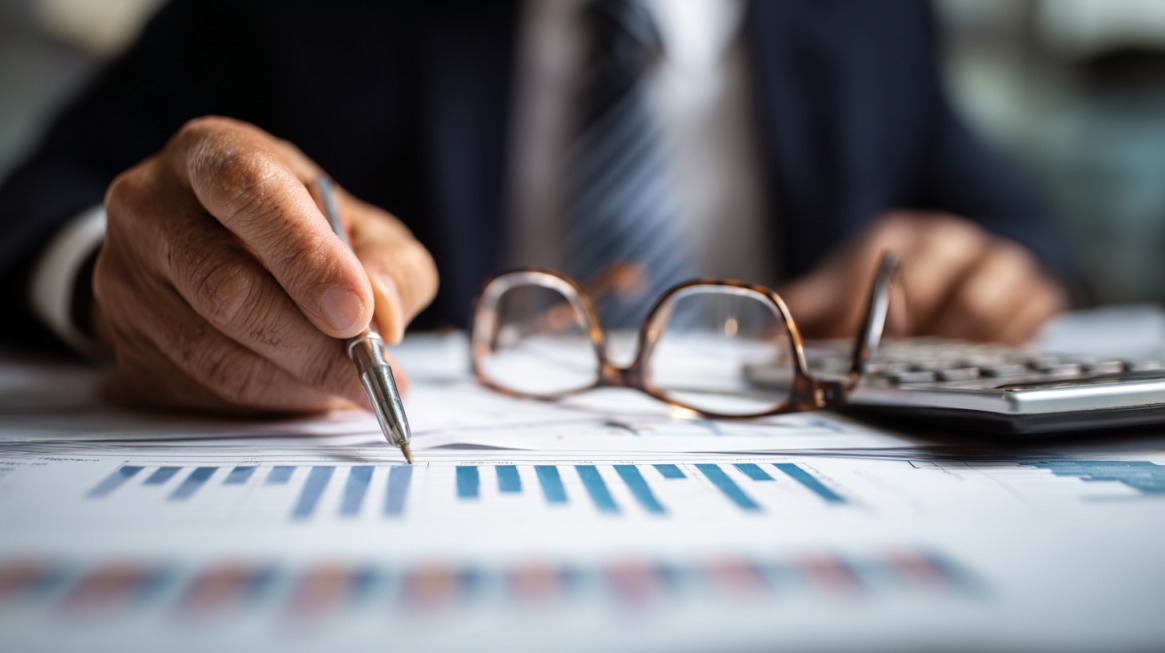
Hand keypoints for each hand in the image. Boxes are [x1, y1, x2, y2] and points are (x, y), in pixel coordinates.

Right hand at [92, 116, 437, 411]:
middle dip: (312, 343)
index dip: (305, 256)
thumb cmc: (298, 231)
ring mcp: (124, 277)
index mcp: (209, 153)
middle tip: (371, 369)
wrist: (213, 249)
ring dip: (296, 382)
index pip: (246, 191)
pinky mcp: (122, 343)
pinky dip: (267, 402)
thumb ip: (392, 264)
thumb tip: (382, 311)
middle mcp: (149, 207)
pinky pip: (200, 390)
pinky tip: (303, 387)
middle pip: (225, 287)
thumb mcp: (362, 227)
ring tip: (350, 382)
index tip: (356, 312)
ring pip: (213, 352)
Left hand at [779, 211, 1066, 344]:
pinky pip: (1027, 324)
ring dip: (953, 347)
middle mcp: (952, 239)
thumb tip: (762, 342)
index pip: (878, 269)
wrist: (964, 268)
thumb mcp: (842, 287)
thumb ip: (803, 310)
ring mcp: (999, 261)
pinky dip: (1000, 348)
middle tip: (892, 364)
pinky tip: (974, 361)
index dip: (861, 313)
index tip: (852, 347)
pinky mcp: (1038, 289)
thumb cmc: (892, 285)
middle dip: (907, 336)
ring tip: (932, 364)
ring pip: (982, 311)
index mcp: (897, 234)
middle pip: (932, 292)